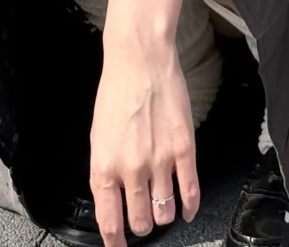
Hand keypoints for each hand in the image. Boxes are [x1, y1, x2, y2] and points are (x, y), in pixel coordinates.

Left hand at [90, 39, 199, 246]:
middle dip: (141, 225)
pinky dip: (189, 207)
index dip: (115, 243)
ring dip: (163, 214)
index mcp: (104, 168)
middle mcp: (131, 170)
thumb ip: (106, 172)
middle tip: (142, 217)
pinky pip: (190, 192)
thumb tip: (114, 200)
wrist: (140, 59)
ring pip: (165, 212)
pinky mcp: (184, 149)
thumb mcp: (98, 137)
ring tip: (162, 205)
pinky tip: (187, 209)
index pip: (109, 223)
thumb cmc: (116, 92)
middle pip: (140, 223)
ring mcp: (160, 161)